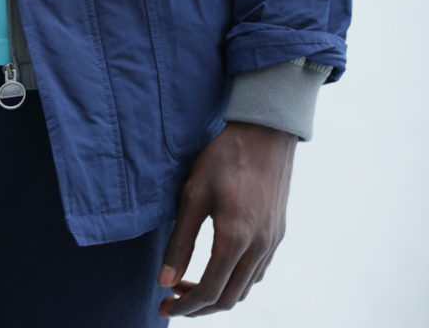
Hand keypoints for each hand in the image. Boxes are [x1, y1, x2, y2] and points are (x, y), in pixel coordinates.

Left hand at [158, 121, 296, 315]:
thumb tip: (164, 282)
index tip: (163, 306)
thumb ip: (180, 241)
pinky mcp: (277, 234)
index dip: (184, 306)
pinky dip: (235, 281)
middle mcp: (258, 248)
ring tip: (190, 286)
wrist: (266, 133)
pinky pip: (257, 273)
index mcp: (235, 239)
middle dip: (198, 307)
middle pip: (228, 298)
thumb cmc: (225, 158)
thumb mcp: (193, 194)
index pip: (209, 292)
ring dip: (217, 295)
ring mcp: (271, 243)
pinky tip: (218, 268)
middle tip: (172, 300)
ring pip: (245, 289)